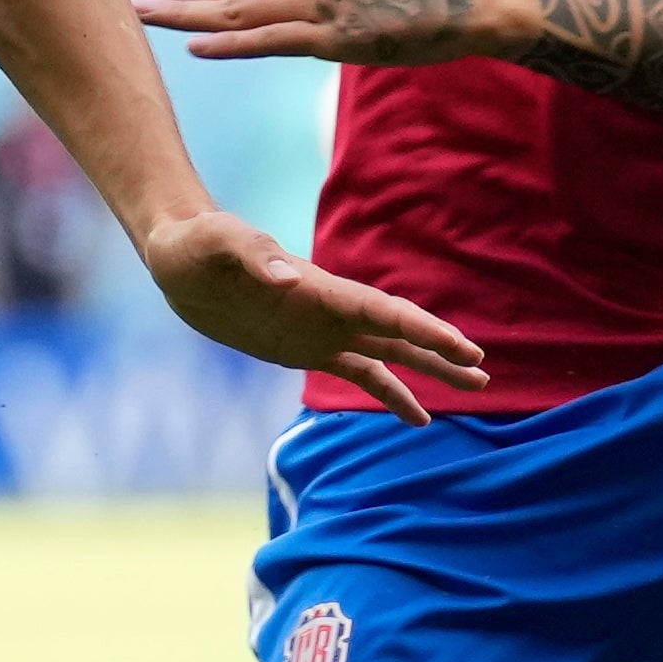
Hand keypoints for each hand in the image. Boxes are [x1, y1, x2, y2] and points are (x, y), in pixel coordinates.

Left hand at [132, 208, 487, 421]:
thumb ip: (254, 256)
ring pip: (390, 354)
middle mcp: (331, 311)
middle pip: (399, 334)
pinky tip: (417, 416)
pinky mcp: (304, 349)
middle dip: (441, 352)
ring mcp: (322, 330)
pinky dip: (390, 393)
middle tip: (483, 374)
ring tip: (474, 389)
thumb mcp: (219, 244)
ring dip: (428, 372)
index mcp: (321, 289)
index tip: (465, 349)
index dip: (426, 331)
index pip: (384, 312)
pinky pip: (359, 374)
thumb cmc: (198, 244)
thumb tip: (289, 280)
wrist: (178, 258)